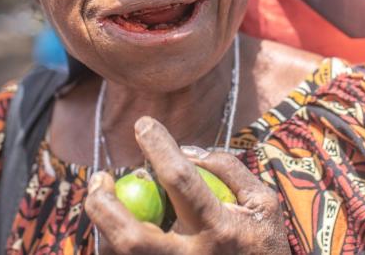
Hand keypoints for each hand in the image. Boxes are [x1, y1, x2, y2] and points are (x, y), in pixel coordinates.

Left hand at [85, 116, 290, 254]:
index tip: (143, 124)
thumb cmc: (263, 246)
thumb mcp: (264, 204)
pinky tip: (118, 222)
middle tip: (100, 177)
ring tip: (104, 196)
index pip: (181, 181)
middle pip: (132, 238)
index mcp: (221, 230)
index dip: (159, 147)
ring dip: (104, 223)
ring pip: (122, 254)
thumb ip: (228, 170)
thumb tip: (186, 151)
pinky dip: (114, 242)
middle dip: (105, 205)